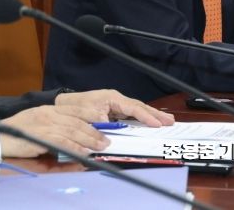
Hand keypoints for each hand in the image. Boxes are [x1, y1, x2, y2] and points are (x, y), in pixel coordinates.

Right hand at [0, 105, 109, 156]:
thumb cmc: (18, 130)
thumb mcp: (38, 120)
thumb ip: (54, 123)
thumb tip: (71, 133)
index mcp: (49, 108)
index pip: (75, 109)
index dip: (91, 115)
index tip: (104, 122)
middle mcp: (49, 114)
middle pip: (78, 121)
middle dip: (94, 131)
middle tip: (106, 140)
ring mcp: (46, 124)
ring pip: (74, 131)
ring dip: (89, 139)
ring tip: (100, 146)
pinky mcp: (42, 136)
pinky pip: (63, 142)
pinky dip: (76, 147)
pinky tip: (84, 152)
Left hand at [55, 89, 174, 126]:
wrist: (63, 105)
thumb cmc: (74, 108)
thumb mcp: (88, 116)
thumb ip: (103, 125)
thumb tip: (113, 136)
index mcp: (111, 98)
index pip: (133, 107)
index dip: (146, 117)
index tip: (158, 124)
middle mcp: (115, 99)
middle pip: (139, 107)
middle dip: (155, 114)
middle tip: (170, 121)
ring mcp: (115, 104)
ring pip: (136, 110)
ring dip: (150, 116)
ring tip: (166, 122)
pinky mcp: (113, 110)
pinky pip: (130, 114)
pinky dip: (141, 118)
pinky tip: (150, 123)